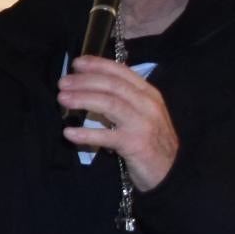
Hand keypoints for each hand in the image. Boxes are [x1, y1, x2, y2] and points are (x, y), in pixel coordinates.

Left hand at [57, 57, 178, 189]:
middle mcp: (147, 105)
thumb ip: (123, 99)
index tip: (76, 63)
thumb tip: (89, 86)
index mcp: (148, 94)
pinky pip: (107, 136)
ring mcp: (142, 124)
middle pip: (112, 85)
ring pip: (110, 104)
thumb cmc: (151, 140)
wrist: (171, 170)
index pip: (122, 72)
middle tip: (62, 82)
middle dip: (85, 81)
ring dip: (83, 99)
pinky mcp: (135, 144)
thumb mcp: (142, 113)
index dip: (98, 65)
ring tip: (62, 99)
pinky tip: (68, 133)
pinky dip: (86, 133)